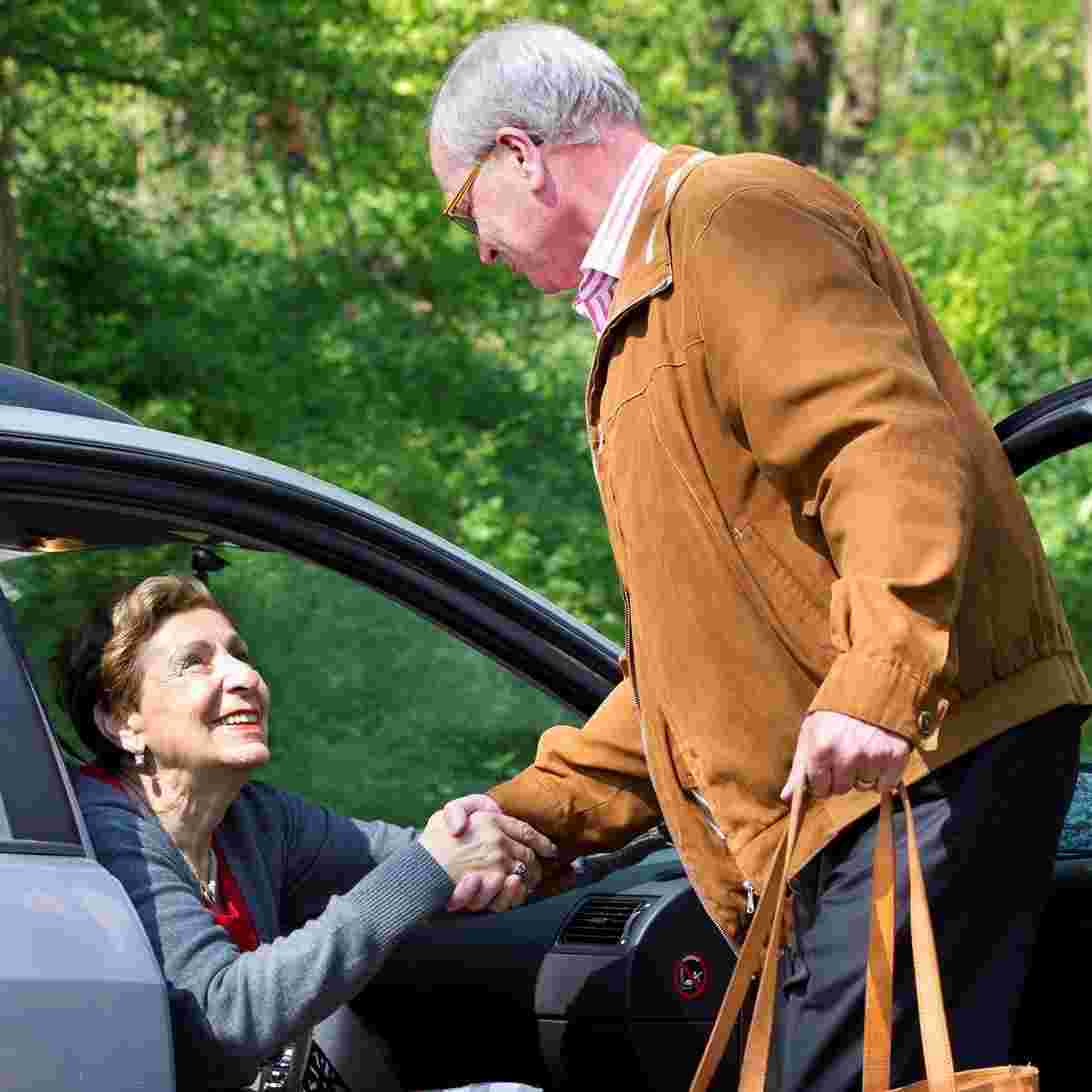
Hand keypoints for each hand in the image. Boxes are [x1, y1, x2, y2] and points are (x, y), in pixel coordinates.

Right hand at [420, 806, 556, 912]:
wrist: (420, 869)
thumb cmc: (432, 843)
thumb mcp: (447, 814)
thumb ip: (466, 809)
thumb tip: (486, 813)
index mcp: (490, 820)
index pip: (525, 831)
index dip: (540, 841)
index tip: (550, 850)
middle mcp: (498, 839)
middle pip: (528, 855)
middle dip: (535, 866)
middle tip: (536, 874)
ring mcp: (497, 862)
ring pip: (524, 874)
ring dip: (527, 882)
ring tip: (524, 886)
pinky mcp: (493, 882)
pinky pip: (512, 890)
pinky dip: (515, 894)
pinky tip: (511, 893)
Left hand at [780, 710, 909, 801]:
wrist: (870, 688)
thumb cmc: (833, 714)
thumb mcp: (809, 734)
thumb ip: (799, 769)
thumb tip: (786, 798)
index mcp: (821, 750)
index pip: (820, 789)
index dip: (821, 780)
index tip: (825, 765)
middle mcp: (847, 756)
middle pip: (842, 789)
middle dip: (841, 776)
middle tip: (845, 753)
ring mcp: (873, 757)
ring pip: (864, 786)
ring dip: (862, 773)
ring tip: (861, 748)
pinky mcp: (895, 757)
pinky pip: (885, 785)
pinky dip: (882, 775)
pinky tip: (877, 754)